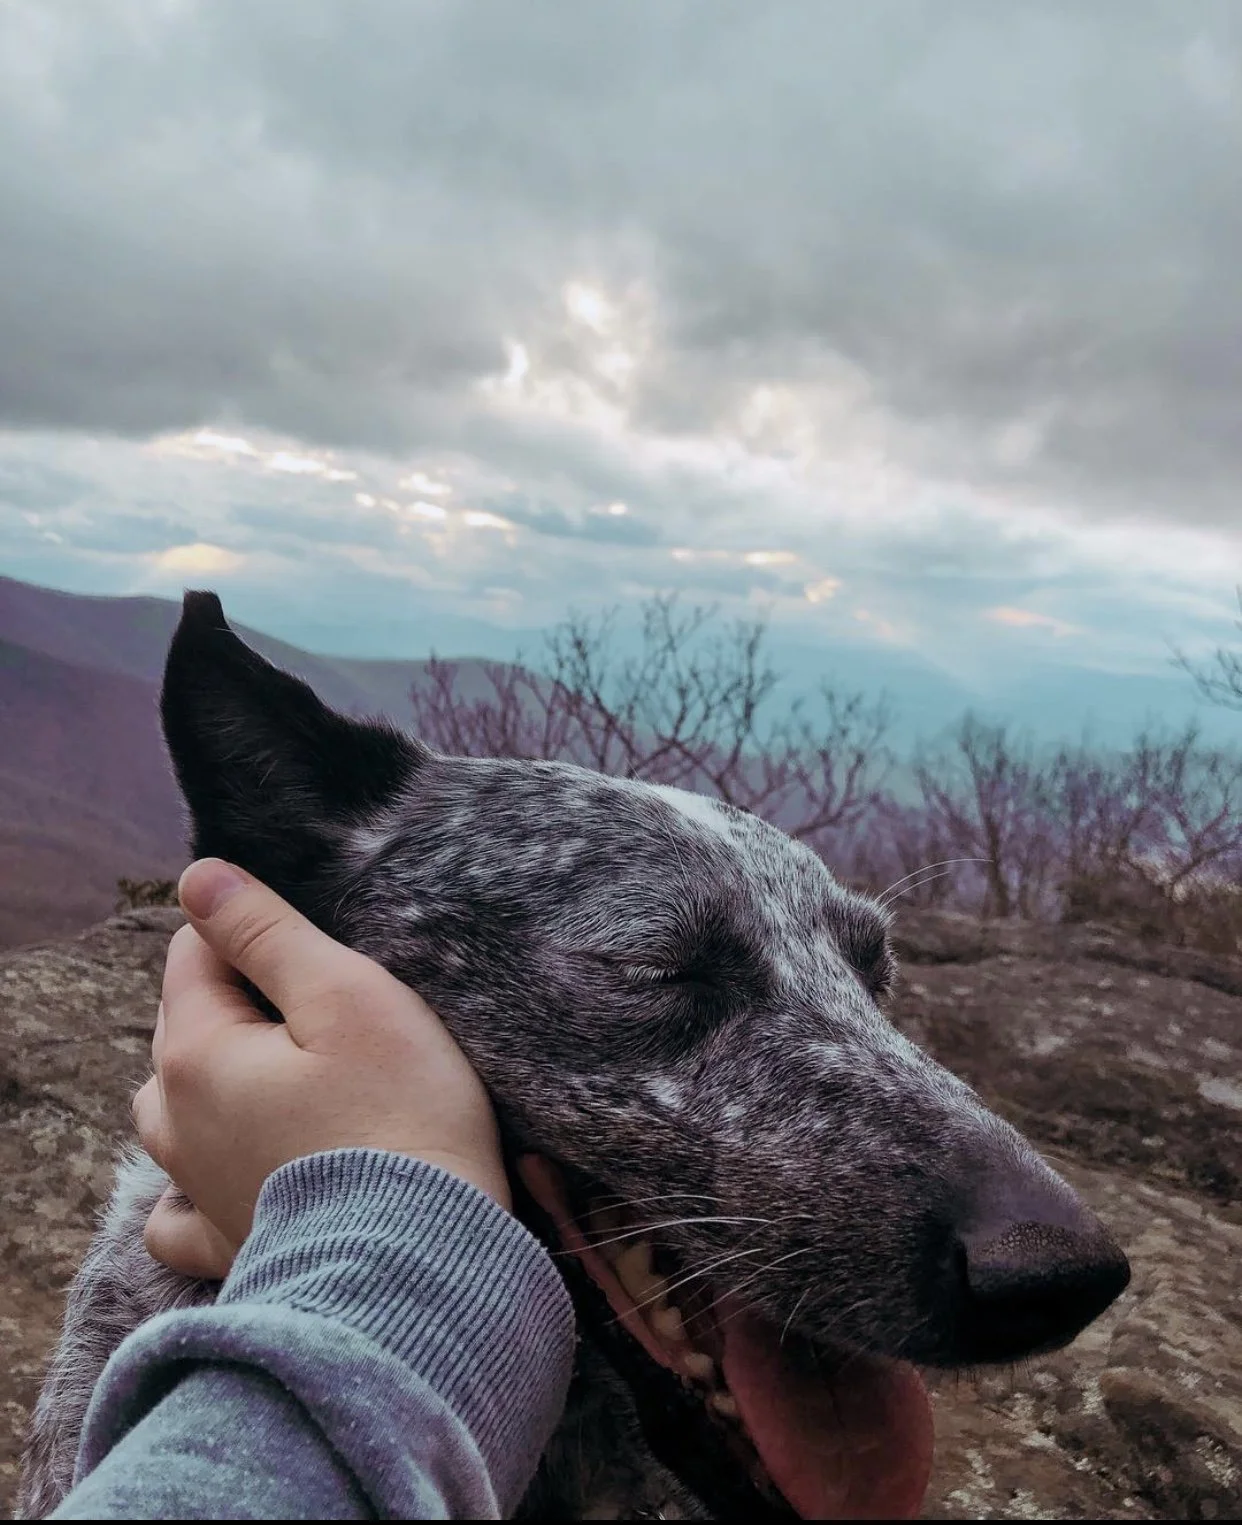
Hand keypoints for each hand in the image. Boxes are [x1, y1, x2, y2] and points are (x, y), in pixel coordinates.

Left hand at [133, 858, 508, 1279]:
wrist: (424, 1258)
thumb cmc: (401, 1113)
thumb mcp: (346, 994)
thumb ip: (266, 932)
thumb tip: (197, 878)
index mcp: (197, 1052)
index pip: (193, 956)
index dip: (251, 936)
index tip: (315, 954)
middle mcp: (174, 1122)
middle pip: (180, 1027)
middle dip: (231, 1001)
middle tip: (315, 1008)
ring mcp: (195, 1190)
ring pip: (170, 1110)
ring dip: (208, 1078)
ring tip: (278, 1072)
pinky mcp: (227, 1244)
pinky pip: (177, 1209)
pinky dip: (192, 1178)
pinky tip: (232, 1164)